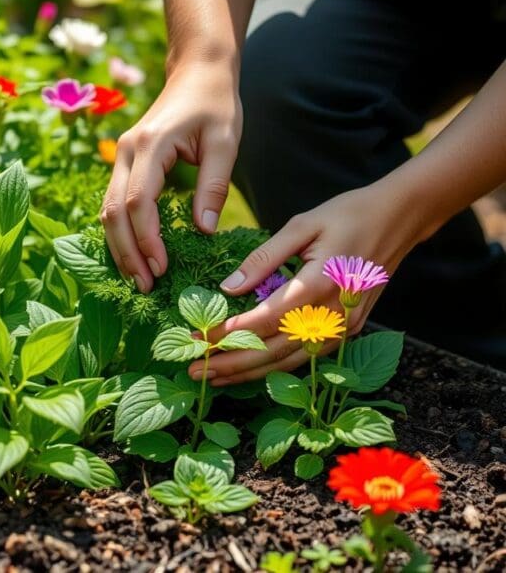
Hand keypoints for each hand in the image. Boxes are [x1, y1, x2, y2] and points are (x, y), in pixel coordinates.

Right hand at [101, 62, 241, 291]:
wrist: (197, 71)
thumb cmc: (216, 104)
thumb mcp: (225, 142)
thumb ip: (214, 186)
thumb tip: (204, 232)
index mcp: (150, 145)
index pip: (139, 203)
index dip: (147, 240)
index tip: (162, 269)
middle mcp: (126, 151)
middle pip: (114, 212)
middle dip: (127, 253)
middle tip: (144, 287)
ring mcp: (121, 156)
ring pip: (108, 210)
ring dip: (120, 247)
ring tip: (138, 279)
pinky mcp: (125, 163)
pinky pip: (114, 203)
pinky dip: (120, 232)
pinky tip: (133, 254)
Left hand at [188, 183, 425, 385]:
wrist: (399, 219)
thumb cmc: (348, 214)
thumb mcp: (301, 224)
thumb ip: (264, 258)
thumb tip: (228, 286)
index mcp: (318, 283)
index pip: (263, 319)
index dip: (228, 333)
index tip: (197, 339)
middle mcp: (333, 313)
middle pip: (273, 350)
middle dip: (230, 363)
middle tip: (192, 370)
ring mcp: (344, 327)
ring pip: (290, 361)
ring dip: (250, 372)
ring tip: (214, 378)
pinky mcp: (349, 330)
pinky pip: (307, 357)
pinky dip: (276, 367)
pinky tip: (250, 370)